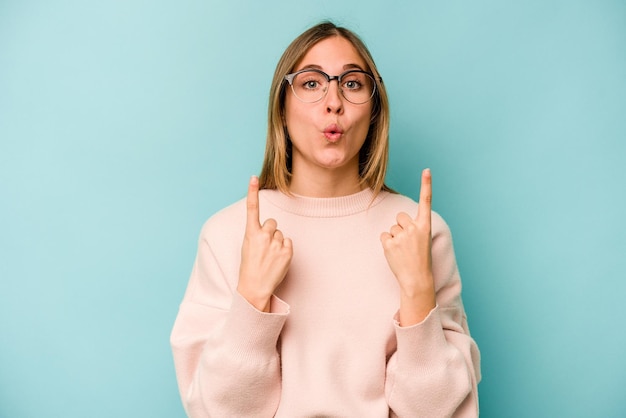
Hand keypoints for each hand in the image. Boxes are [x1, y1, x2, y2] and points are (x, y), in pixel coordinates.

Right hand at [237, 176, 292, 311]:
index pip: (252, 209)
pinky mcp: (287, 251)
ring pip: (281, 234)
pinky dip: (284, 250)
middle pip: (272, 222)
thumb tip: (271, 227)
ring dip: (277, 242)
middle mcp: (263, 236)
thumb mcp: (248, 246)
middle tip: (264, 248)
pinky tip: (277, 260)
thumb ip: (258, 233)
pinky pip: (288, 242)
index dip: (252, 192)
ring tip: (269, 257)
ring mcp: (276, 243)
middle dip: (270, 232)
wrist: (255, 287)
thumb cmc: (250, 266)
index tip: (253, 177)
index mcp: (250, 233)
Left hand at [380, 169, 435, 324]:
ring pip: (391, 228)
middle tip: (408, 243)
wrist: (417, 280)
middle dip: (401, 226)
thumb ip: (412, 228)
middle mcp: (414, 228)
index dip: (426, 185)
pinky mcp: (389, 243)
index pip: (426, 201)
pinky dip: (387, 244)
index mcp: (426, 226)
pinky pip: (383, 236)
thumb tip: (398, 222)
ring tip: (403, 251)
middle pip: (400, 216)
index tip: (427, 170)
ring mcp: (401, 235)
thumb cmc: (419, 260)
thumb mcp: (421, 241)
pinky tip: (395, 253)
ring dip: (394, 237)